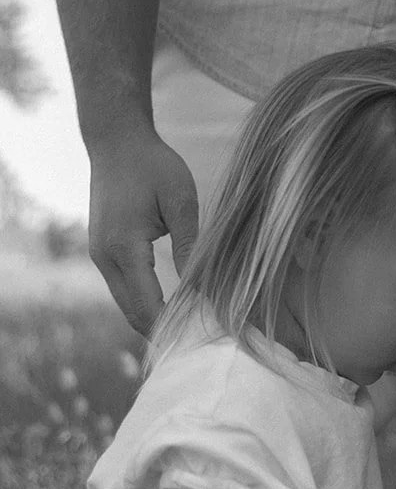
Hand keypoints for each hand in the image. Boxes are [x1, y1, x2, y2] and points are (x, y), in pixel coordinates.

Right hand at [88, 123, 199, 335]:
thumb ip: (190, 247)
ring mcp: (99, 257)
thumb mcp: (181, 202)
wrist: (116, 141)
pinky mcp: (101, 253)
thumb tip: (203, 290)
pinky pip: (123, 290)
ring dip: (153, 321)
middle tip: (200, 348)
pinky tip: (170, 311)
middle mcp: (105, 258)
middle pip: (134, 314)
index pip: (148, 306)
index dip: (172, 329)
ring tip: (189, 333)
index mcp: (125, 248)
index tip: (201, 343)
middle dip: (163, 334)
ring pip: (126, 305)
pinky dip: (144, 304)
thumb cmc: (153, 165)